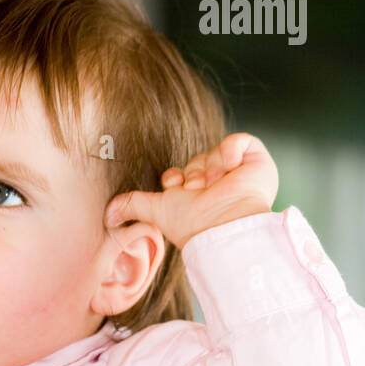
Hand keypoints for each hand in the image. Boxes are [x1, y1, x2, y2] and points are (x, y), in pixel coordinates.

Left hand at [104, 133, 278, 250]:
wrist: (224, 225)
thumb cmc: (193, 225)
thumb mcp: (157, 212)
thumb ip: (133, 206)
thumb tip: (108, 215)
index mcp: (193, 195)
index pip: (179, 172)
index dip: (176, 177)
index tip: (176, 187)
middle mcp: (214, 184)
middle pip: (195, 160)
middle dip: (194, 175)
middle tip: (200, 191)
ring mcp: (236, 173)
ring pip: (214, 151)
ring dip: (211, 168)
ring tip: (217, 186)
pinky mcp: (256, 161)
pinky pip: (240, 140)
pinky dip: (231, 151)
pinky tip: (230, 169)